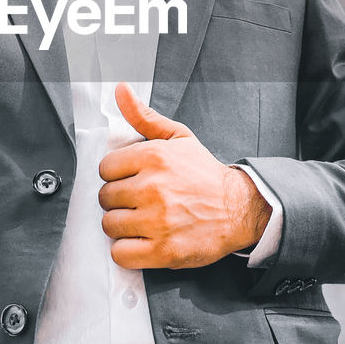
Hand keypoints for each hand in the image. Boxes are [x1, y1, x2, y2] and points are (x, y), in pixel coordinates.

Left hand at [97, 81, 271, 268]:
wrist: (239, 209)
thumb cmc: (204, 174)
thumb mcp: (177, 137)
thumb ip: (144, 116)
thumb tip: (120, 89)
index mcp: (153, 157)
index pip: (105, 168)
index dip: (118, 175)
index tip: (133, 180)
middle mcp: (152, 188)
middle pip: (105, 197)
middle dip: (119, 200)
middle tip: (140, 201)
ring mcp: (157, 221)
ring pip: (109, 225)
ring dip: (122, 225)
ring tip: (142, 220)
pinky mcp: (163, 251)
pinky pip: (120, 253)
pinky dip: (128, 250)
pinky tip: (143, 240)